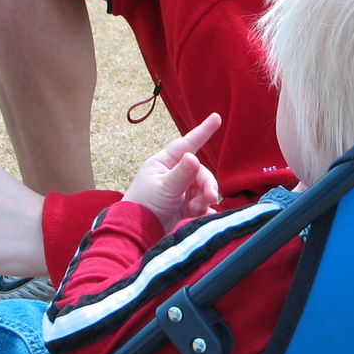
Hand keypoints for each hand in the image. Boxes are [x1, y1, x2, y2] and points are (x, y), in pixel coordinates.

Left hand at [123, 113, 222, 231]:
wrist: (137, 235)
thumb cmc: (144, 207)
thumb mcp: (165, 188)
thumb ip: (182, 174)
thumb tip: (194, 156)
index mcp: (164, 163)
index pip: (187, 144)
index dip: (203, 131)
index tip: (216, 117)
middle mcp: (173, 175)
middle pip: (200, 171)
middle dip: (207, 184)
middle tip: (210, 197)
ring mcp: (179, 191)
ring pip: (203, 188)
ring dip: (204, 198)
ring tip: (198, 210)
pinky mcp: (183, 208)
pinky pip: (202, 204)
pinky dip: (204, 209)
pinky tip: (204, 216)